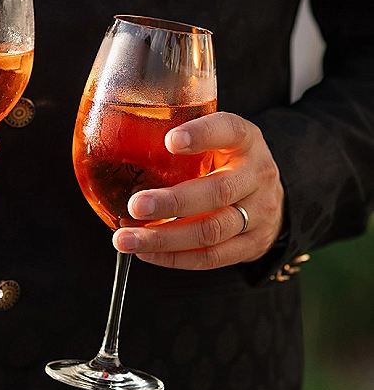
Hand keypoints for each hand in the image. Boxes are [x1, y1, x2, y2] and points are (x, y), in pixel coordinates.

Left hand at [112, 111, 283, 269]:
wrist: (269, 198)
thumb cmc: (229, 162)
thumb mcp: (218, 139)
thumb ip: (183, 136)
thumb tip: (120, 134)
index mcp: (246, 140)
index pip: (229, 130)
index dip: (202, 135)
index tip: (170, 140)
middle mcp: (257, 175)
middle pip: (217, 192)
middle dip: (172, 203)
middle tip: (135, 205)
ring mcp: (259, 214)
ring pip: (210, 231)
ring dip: (164, 238)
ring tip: (127, 239)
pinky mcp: (251, 245)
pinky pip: (210, 257)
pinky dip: (174, 258)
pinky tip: (146, 253)